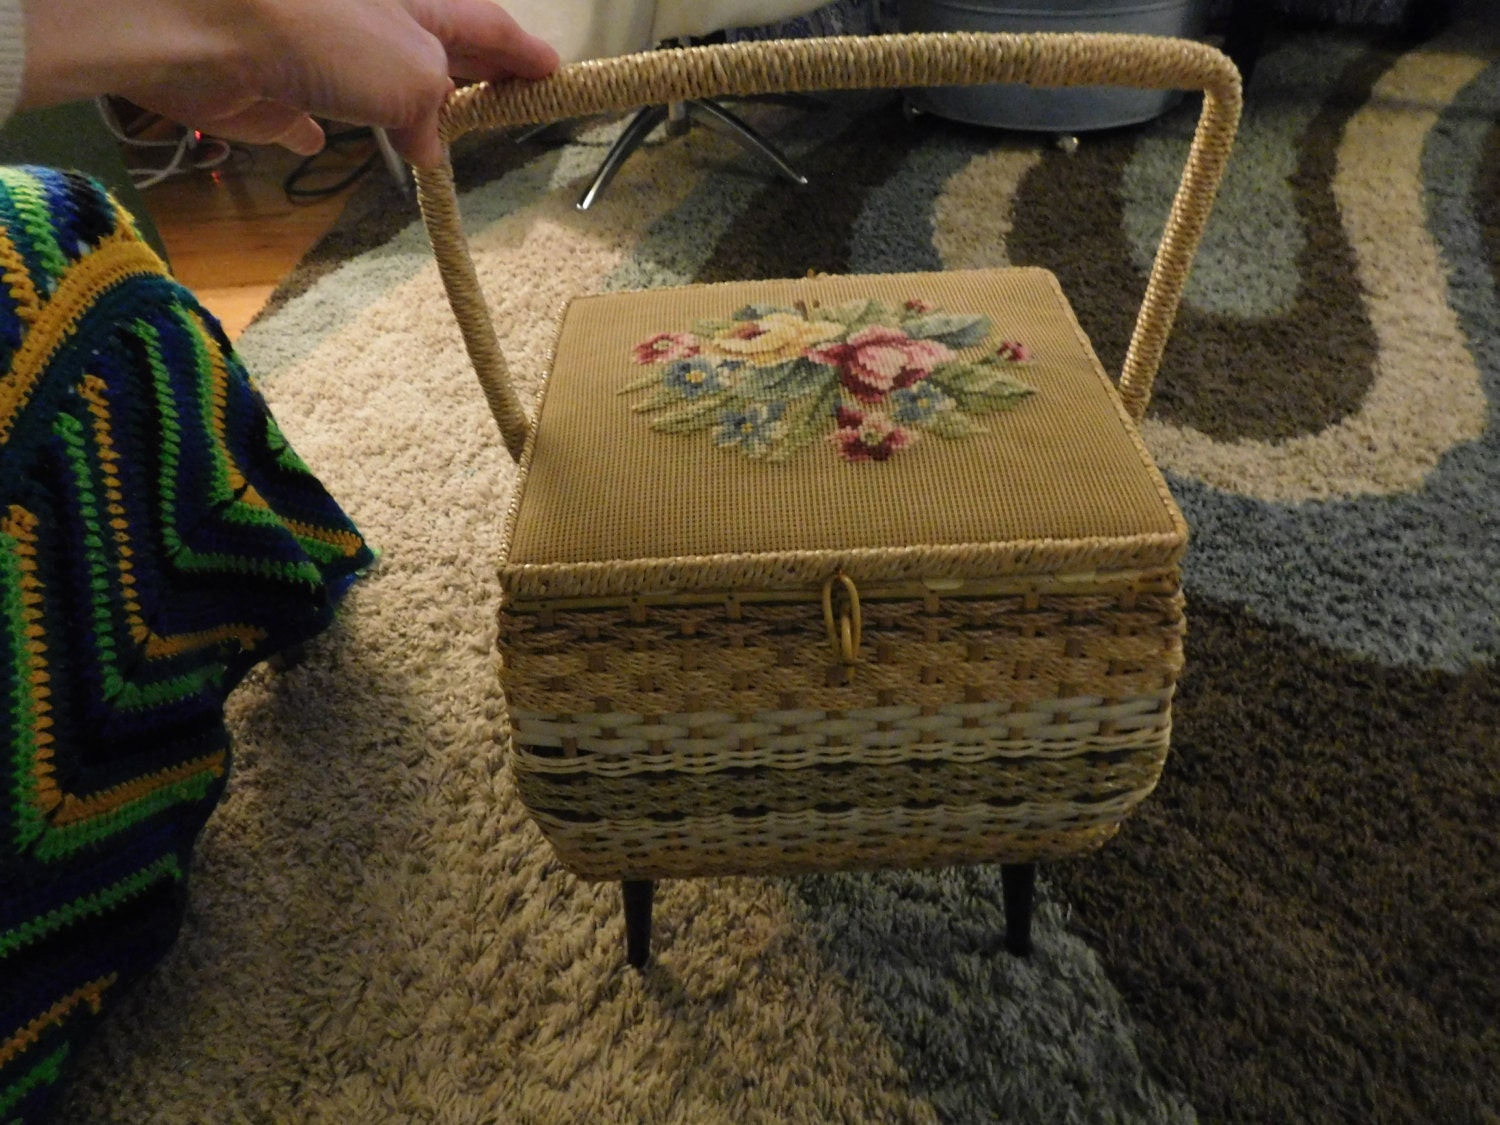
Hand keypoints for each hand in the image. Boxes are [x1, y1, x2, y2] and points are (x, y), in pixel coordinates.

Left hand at [18, 0, 559, 166]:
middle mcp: (374, 26)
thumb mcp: (415, 74)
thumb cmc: (326, 34)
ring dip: (398, 106)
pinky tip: (319, 140)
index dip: (524, 55)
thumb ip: (437, 111)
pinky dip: (314, 128)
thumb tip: (430, 145)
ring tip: (429, 140)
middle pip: (436, 57)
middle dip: (469, 81)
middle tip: (503, 107)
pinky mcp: (273, 91)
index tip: (555, 76)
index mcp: (420, 8)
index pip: (488, 30)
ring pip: (372, 83)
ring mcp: (321, 56)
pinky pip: (302, 112)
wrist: (208, 29)